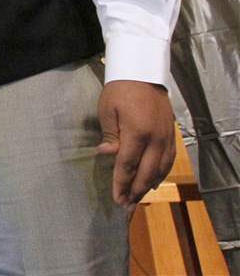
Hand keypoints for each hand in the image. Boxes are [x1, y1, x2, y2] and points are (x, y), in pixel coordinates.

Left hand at [96, 80, 175, 207]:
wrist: (142, 72)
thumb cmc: (119, 90)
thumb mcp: (107, 110)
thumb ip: (110, 135)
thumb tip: (108, 154)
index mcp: (137, 133)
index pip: (128, 165)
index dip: (122, 184)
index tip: (117, 199)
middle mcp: (155, 139)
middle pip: (147, 172)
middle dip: (136, 191)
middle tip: (126, 206)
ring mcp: (166, 137)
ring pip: (161, 169)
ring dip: (149, 185)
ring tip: (138, 199)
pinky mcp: (171, 134)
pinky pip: (168, 160)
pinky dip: (161, 173)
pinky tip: (154, 181)